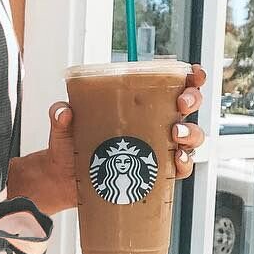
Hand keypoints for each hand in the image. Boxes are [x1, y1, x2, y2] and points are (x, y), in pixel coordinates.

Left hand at [9, 63, 207, 212]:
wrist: (64, 179)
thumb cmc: (70, 145)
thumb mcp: (64, 127)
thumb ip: (60, 115)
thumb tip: (63, 111)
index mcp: (140, 105)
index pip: (172, 85)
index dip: (190, 78)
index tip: (192, 74)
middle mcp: (155, 124)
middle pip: (189, 107)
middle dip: (193, 100)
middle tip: (180, 105)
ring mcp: (159, 149)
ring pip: (192, 138)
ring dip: (191, 134)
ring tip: (175, 135)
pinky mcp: (157, 173)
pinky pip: (181, 168)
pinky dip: (185, 164)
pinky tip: (176, 162)